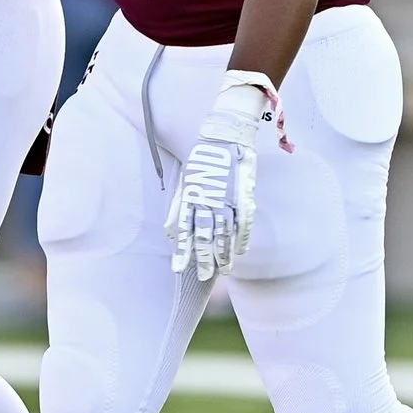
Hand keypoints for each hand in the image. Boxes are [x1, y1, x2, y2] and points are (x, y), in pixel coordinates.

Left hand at [166, 74, 286, 280]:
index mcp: (191, 196)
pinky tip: (240, 252)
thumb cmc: (202, 160)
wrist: (225, 136)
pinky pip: (243, 222)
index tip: (178, 268)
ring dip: (224, 254)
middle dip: (203, 258)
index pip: (185, 229)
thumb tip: (170, 232)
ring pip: (225, 233)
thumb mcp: (185, 182)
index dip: (182, 250)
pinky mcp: (243, 196)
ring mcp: (227, 199)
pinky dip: (241, 238)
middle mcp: (208, 200)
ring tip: (223, 270)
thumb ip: (178, 208)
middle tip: (203, 276)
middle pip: (205, 236)